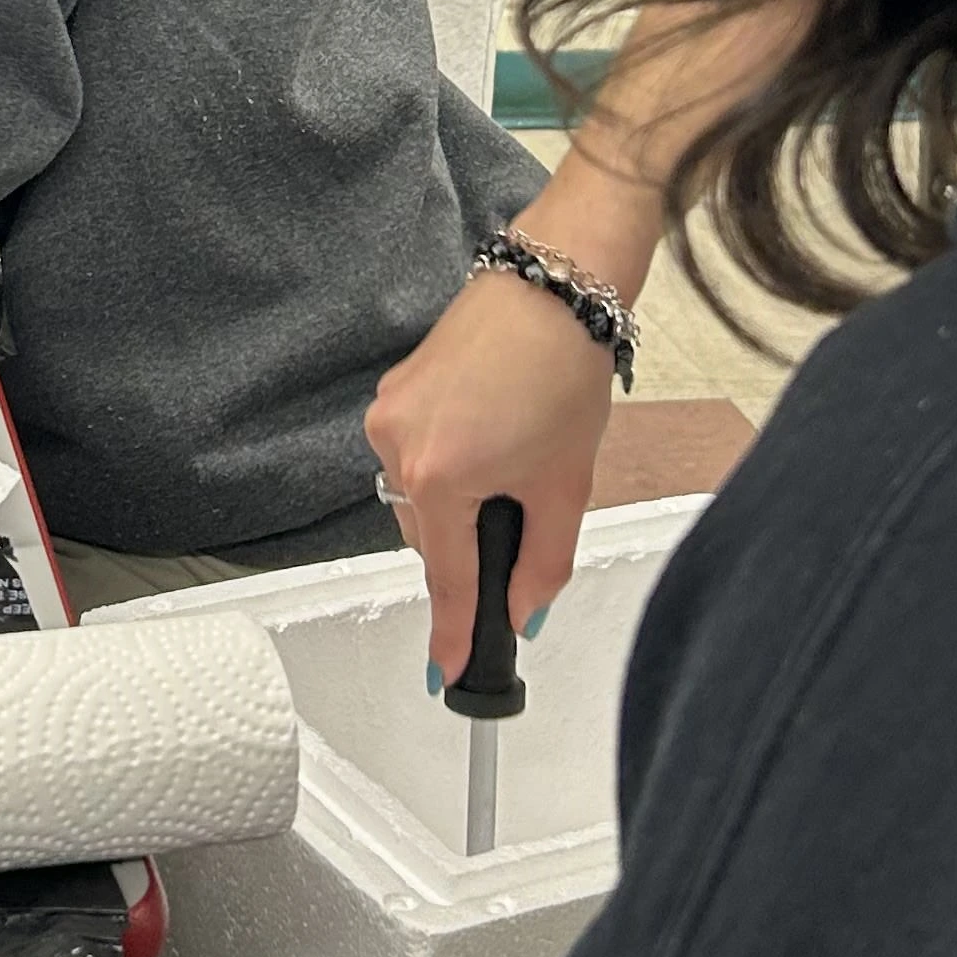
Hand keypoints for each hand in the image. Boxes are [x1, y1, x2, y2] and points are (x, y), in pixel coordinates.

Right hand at [368, 263, 620, 681]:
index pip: (447, 579)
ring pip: (419, 495)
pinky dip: (448, 462)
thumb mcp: (566, 484)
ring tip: (516, 456)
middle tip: (524, 515)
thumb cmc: (563, 370)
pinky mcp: (394, 387)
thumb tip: (523, 612)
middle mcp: (398, 445)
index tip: (448, 672)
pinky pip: (414, 452)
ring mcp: (390, 412)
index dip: (455, 632)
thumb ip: (543, 563)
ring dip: (458, 501)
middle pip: (429, 537)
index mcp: (439, 477)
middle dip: (471, 545)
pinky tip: (493, 432)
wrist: (554, 285)